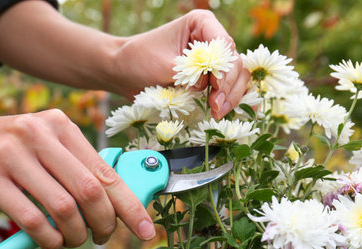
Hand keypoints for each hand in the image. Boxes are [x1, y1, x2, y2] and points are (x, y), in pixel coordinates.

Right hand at [0, 106, 155, 248]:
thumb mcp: (40, 143)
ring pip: (64, 208)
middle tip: (102, 238)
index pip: (105, 171)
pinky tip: (50, 242)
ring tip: (73, 241)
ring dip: (76, 235)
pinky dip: (48, 239)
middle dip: (105, 224)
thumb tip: (113, 202)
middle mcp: (39, 134)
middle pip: (90, 191)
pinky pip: (32, 219)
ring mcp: (12, 155)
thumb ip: (73, 166)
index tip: (145, 229)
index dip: (130, 205)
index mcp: (59, 124)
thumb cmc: (2, 147)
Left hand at [114, 9, 249, 119]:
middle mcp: (211, 39)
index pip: (224, 45)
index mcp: (201, 24)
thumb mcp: (164, 65)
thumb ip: (189, 73)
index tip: (215, 89)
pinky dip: (229, 100)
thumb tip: (210, 86)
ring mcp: (213, 59)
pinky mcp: (209, 77)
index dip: (224, 69)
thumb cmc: (139, 60)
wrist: (124, 71)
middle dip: (228, 87)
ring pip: (237, 77)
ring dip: (231, 96)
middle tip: (216, 107)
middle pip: (235, 63)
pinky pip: (229, 88)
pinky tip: (224, 112)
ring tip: (217, 112)